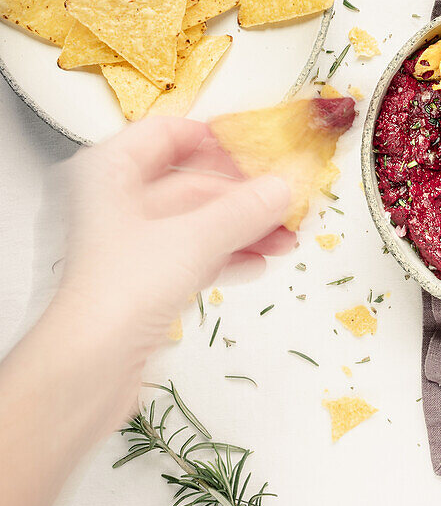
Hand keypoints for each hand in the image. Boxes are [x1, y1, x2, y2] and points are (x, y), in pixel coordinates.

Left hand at [51, 117, 291, 421]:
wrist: (88, 371)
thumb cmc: (119, 293)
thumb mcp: (195, 239)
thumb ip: (245, 209)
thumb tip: (284, 187)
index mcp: (110, 171)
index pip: (165, 134)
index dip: (212, 139)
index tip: (255, 149)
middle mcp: (114, 203)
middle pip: (188, 182)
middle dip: (241, 193)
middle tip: (284, 199)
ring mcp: (128, 245)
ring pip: (195, 222)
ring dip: (242, 227)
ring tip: (286, 236)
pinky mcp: (140, 284)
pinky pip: (192, 256)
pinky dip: (226, 256)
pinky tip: (259, 263)